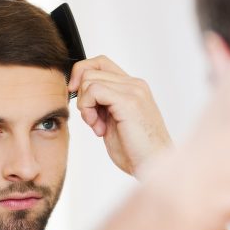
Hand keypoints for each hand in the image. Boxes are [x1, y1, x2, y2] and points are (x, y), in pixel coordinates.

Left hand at [68, 56, 171, 176]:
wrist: (153, 165)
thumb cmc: (135, 151)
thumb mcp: (113, 122)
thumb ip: (101, 105)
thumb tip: (78, 92)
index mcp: (132, 87)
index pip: (100, 63)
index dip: (81, 75)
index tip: (75, 96)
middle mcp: (134, 84)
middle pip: (90, 70)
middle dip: (82, 97)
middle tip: (92, 121)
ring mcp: (133, 90)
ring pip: (89, 80)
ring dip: (85, 106)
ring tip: (98, 126)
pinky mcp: (128, 101)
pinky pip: (93, 90)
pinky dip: (88, 109)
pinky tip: (99, 128)